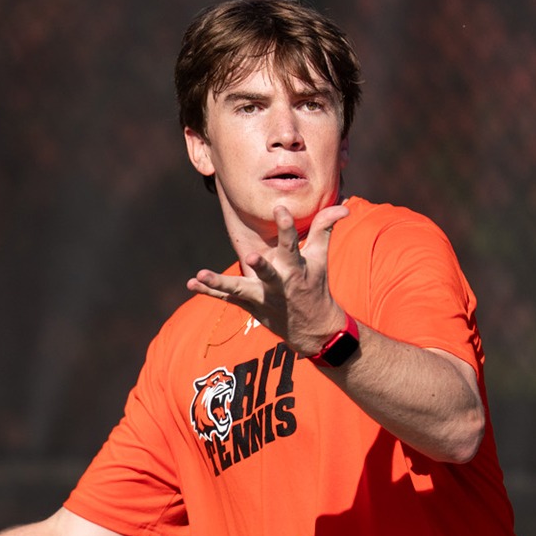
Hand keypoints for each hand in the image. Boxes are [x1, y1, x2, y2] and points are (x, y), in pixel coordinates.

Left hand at [187, 201, 350, 356]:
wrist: (313, 329)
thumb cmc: (315, 286)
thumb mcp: (321, 258)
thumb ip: (324, 229)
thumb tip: (344, 206)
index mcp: (296, 268)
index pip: (293, 244)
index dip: (287, 226)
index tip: (280, 207)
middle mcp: (279, 284)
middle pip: (268, 273)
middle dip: (261, 266)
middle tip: (251, 258)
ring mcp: (262, 297)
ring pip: (238, 289)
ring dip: (219, 282)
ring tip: (200, 275)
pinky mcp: (249, 306)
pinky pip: (226, 298)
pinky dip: (208, 292)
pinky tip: (191, 284)